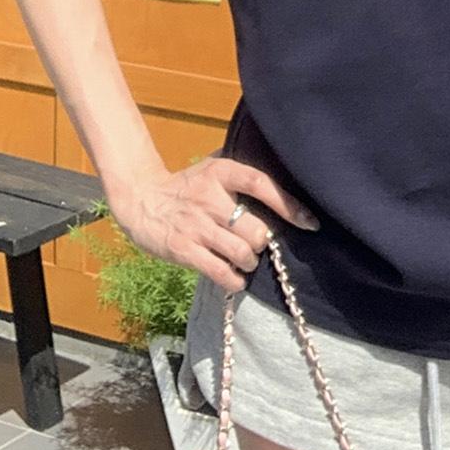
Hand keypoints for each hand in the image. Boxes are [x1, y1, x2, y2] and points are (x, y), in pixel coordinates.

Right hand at [113, 155, 320, 292]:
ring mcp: (196, 225)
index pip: (261, 185)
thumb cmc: (187, 187)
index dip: (288, 205)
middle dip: (262, 242)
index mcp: (220, 172)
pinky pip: (221, 272)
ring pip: (242, 253)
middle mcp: (209, 197)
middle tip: (256, 243)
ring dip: (250, 262)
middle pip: (256, 230)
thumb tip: (287, 187)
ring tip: (245, 260)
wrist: (141, 200)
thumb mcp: (212, 170)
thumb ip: (242, 176)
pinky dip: (235, 280)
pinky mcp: (183, 250)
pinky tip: (235, 277)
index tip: (309, 222)